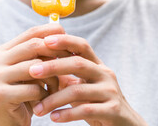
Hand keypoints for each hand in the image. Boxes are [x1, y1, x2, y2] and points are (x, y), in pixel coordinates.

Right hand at [0, 24, 71, 125]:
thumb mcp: (32, 72)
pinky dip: (45, 95)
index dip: (51, 32)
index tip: (68, 36)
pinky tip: (44, 100)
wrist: (6, 123)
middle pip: (33, 46)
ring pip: (36, 67)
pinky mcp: (1, 94)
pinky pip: (34, 89)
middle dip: (56, 53)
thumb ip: (42, 55)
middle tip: (71, 61)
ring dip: (52, 79)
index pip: (30, 33)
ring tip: (55, 88)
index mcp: (2, 52)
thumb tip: (64, 34)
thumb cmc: (24, 95)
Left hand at [29, 34, 147, 125]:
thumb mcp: (82, 86)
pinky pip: (86, 110)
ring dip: (54, 99)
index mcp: (97, 65)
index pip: (82, 46)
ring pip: (78, 91)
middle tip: (32, 71)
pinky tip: (54, 118)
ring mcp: (110, 92)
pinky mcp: (113, 110)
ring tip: (38, 109)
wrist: (125, 124)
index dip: (64, 40)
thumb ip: (67, 75)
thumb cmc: (96, 102)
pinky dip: (67, 114)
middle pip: (78, 64)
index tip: (44, 40)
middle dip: (53, 66)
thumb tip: (38, 63)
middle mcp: (105, 74)